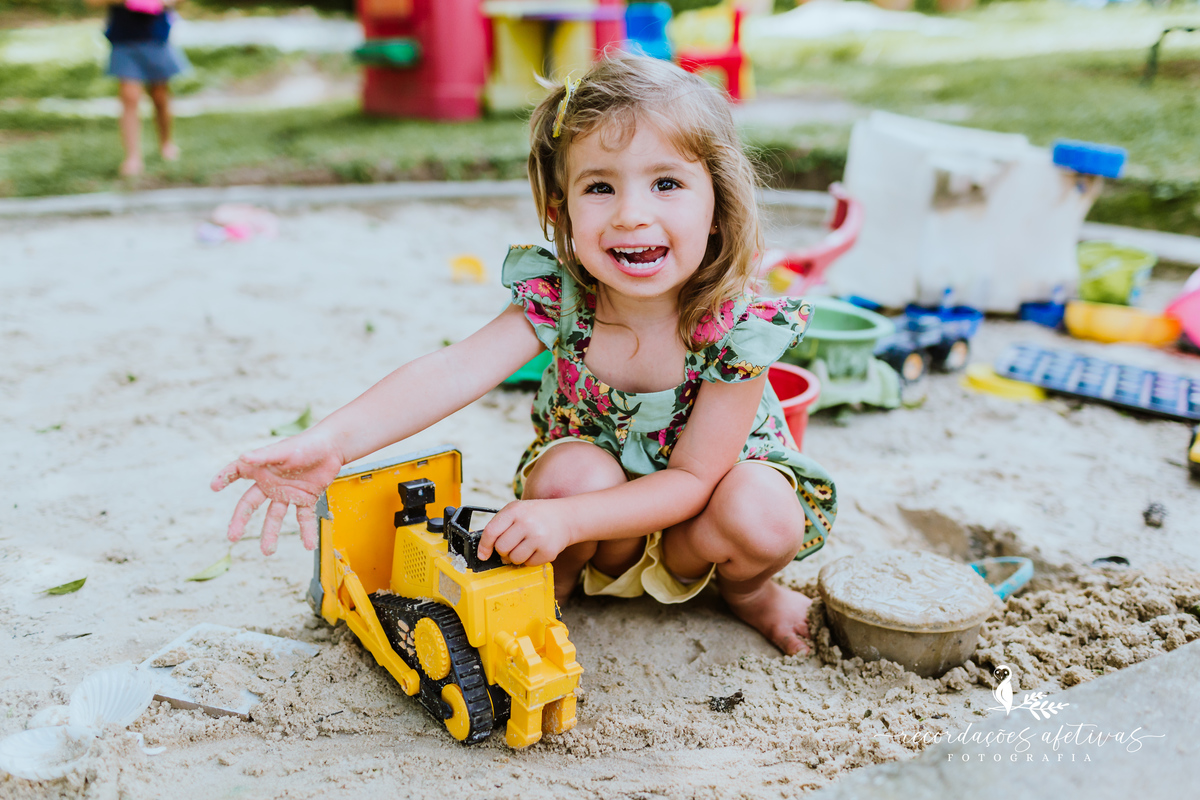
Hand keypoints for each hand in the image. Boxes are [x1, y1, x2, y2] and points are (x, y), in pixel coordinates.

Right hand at [210, 429, 344, 554]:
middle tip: (232, 537)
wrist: (332, 447)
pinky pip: (304, 518)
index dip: (224, 477)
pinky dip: (306, 531)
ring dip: (271, 534)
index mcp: (262, 468)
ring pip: (275, 517)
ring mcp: (287, 493)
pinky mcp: (305, 499)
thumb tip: (243, 458)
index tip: (214, 486)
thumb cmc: (306, 444)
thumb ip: (264, 456)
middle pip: (250, 504)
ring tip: (267, 552)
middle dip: (240, 520)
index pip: (237, 472)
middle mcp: (271, 483)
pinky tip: (308, 545)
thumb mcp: (284, 450)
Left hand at [478, 500, 574, 565]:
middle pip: (501, 548)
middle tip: (511, 546)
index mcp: (515, 510)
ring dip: (516, 557)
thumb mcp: (517, 510)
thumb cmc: (536, 515)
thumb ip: (500, 526)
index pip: (491, 532)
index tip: (483, 554)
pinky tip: (536, 548)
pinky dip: (529, 560)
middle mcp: (527, 523)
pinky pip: (528, 564)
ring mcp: (538, 537)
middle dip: (503, 551)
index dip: (484, 546)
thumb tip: (484, 552)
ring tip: (525, 546)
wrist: (566, 517)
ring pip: (514, 559)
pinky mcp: (548, 551)